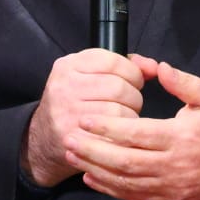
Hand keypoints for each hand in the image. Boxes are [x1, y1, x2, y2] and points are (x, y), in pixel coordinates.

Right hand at [21, 48, 144, 186]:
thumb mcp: (89, 76)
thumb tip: (154, 67)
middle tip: (130, 102)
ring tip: (124, 117)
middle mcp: (64, 86)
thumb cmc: (74, 103)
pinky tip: (118, 132)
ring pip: (120, 110)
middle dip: (134, 95)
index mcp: (69, 65)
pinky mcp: (75, 136)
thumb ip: (123, 66)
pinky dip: (124, 132)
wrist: (45, 138)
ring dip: (131, 115)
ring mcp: (67, 112)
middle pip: (118, 87)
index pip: (112, 61)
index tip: (134, 80)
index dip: (132, 72)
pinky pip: (114, 133)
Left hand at [64, 54, 199, 199]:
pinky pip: (134, 197)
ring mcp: (170, 186)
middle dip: (93, 150)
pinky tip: (92, 178)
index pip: (137, 134)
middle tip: (69, 138)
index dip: (108, 127)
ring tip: (73, 155)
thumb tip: (159, 67)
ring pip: (126, 182)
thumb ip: (184, 82)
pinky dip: (110, 189)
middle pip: (125, 161)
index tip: (85, 118)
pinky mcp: (169, 199)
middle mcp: (173, 165)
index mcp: (181, 137)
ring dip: (96, 170)